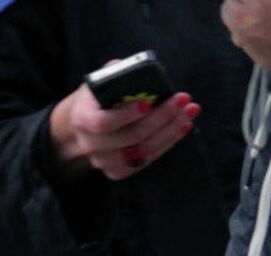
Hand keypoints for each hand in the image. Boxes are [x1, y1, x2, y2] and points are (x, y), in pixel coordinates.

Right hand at [49, 82, 202, 181]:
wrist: (85, 121)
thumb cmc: (99, 96)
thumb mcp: (102, 81)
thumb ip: (118, 73)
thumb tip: (142, 69)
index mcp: (82, 118)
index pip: (103, 122)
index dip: (126, 115)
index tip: (148, 102)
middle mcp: (90, 144)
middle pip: (130, 137)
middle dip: (162, 117)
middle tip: (183, 100)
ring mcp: (102, 161)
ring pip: (143, 151)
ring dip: (170, 131)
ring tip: (189, 113)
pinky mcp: (116, 171)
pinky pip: (145, 160)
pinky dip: (167, 144)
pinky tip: (181, 128)